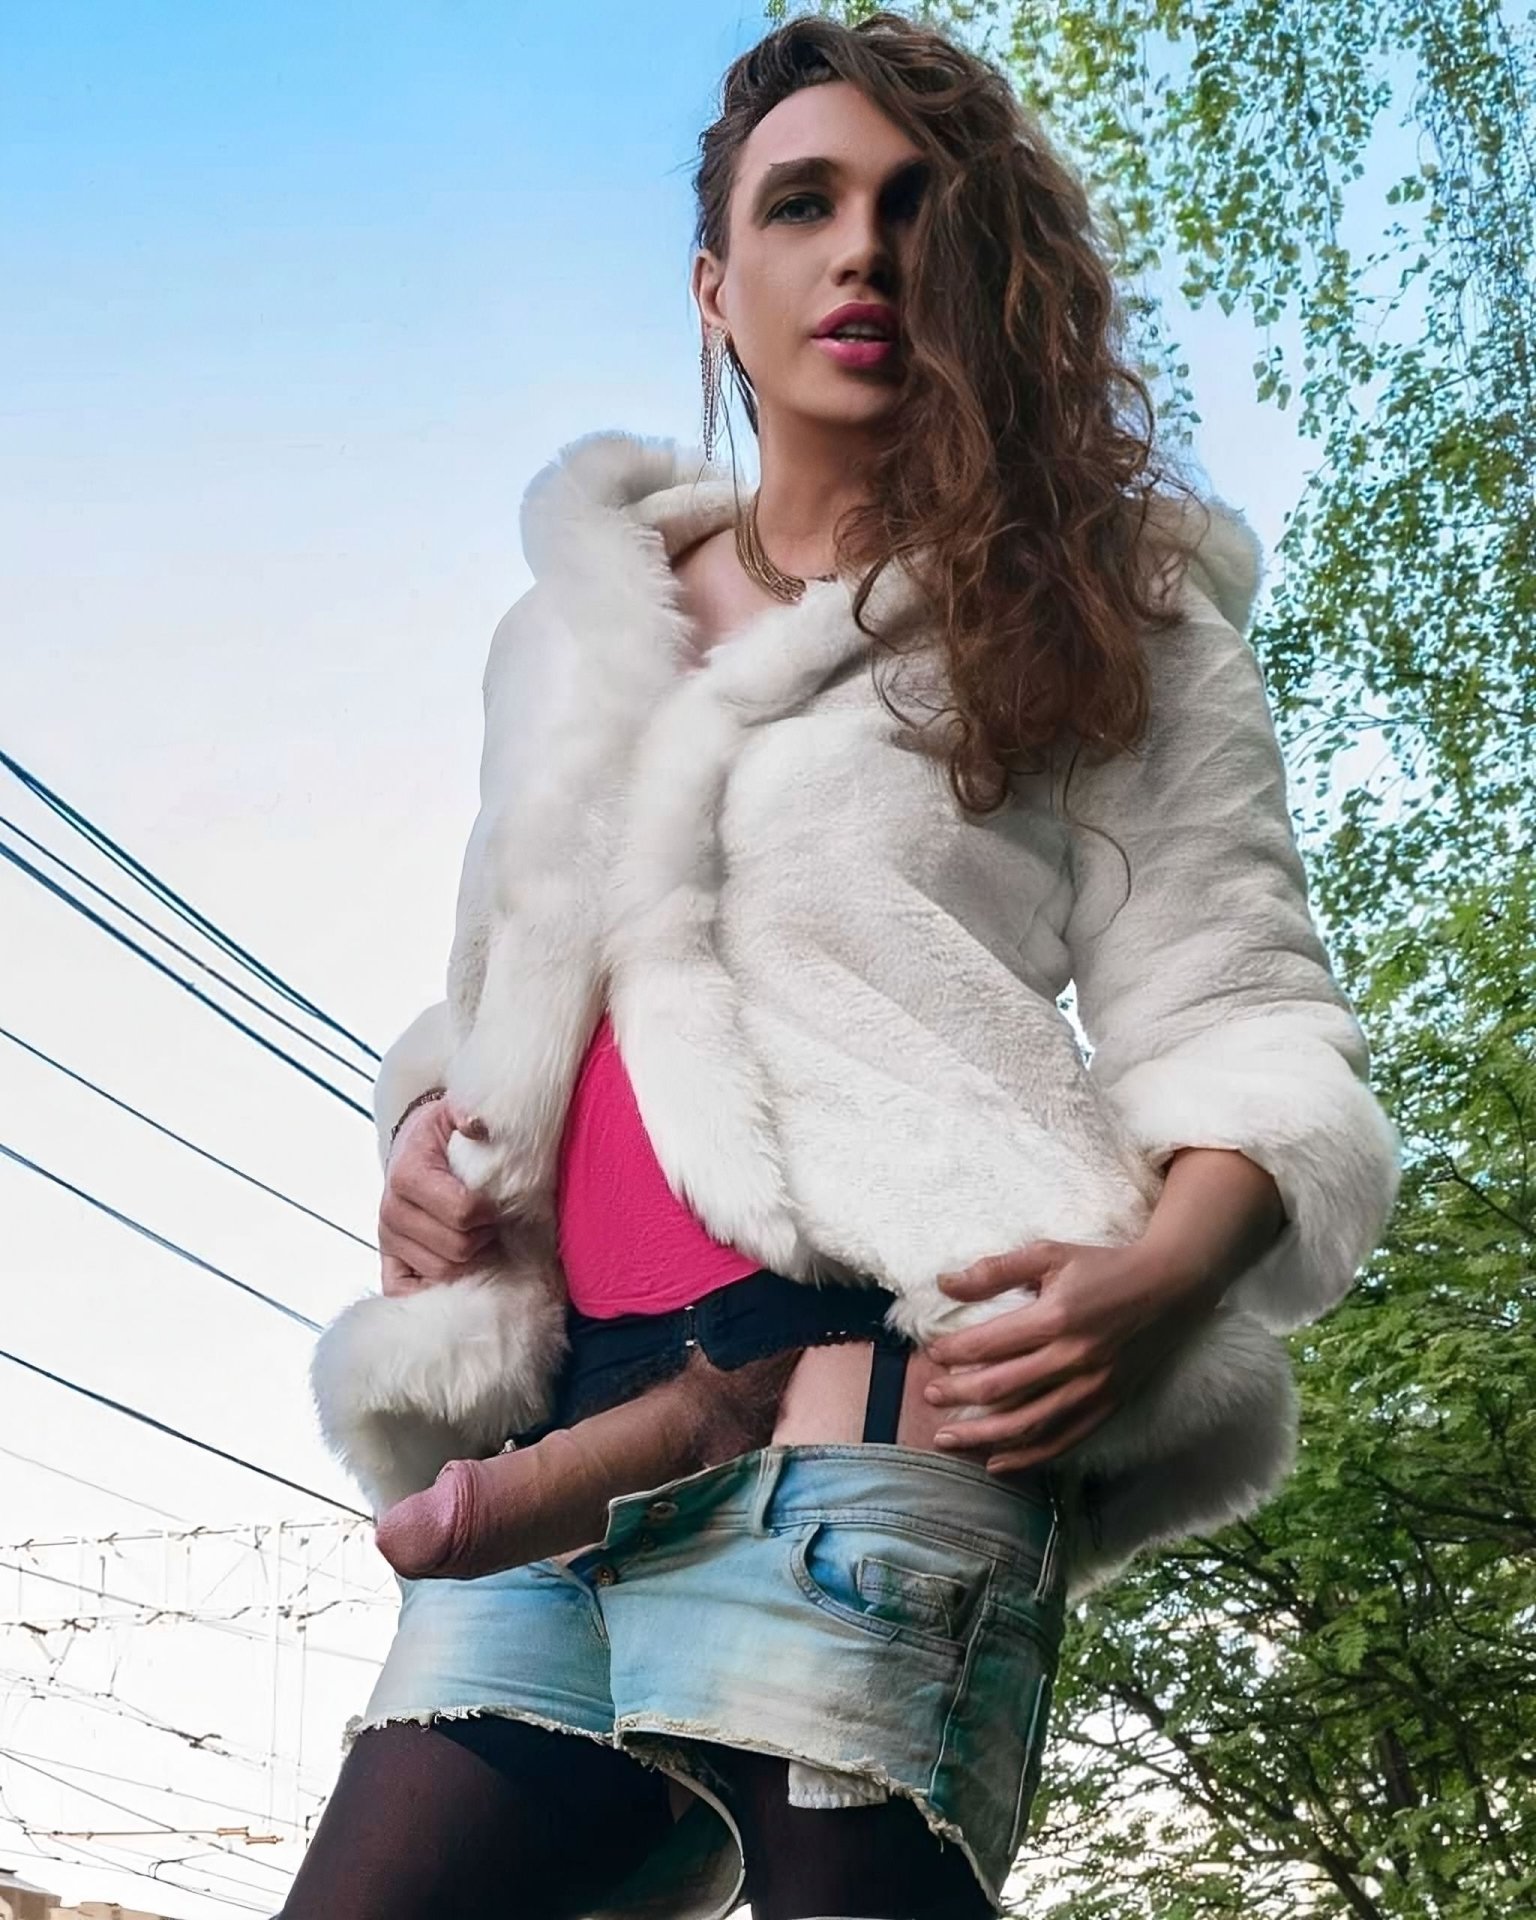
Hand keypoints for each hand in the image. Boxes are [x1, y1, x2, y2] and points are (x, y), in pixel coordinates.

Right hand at [378, 1095, 503, 1295]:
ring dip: (470, 1258)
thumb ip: (467, 1112)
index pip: (463, 1212)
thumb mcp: (453, 1111)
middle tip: (491, 1221)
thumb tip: (478, 1125)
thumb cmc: (440, 1134)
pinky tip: (458, 1269)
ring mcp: (387, 1240)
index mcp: (407, 1175)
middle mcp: (391, 1212)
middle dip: (484, 1236)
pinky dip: (436, 1289)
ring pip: (443, 1272)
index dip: (490, 1212)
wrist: (412, 1147)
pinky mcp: (389, 1262)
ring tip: (476, 1235)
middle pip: (457, 1248)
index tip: (496, 1202)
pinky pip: (407, 1293)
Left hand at [920, 1238, 1221, 1474]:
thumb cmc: (1103, 1267)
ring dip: (982, 1437)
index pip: (989, 1345)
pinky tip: (996, 1463)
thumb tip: (944, 1283)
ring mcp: (1092, 1388)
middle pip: (1001, 1389)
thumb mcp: (1049, 1253)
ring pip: (1027, 1425)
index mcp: (1056, 1318)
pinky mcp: (1107, 1405)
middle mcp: (1073, 1358)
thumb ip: (995, 1270)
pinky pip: (1062, 1441)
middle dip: (958, 1396)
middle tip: (929, 1396)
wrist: (1169, 1287)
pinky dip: (1027, 1457)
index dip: (954, 1353)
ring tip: (947, 1439)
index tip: (932, 1356)